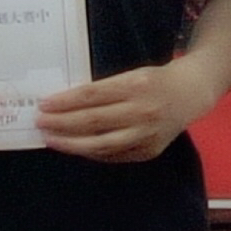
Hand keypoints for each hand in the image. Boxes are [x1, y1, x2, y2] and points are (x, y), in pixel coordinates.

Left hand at [37, 58, 217, 162]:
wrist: (190, 94)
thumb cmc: (154, 81)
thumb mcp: (131, 76)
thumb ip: (104, 91)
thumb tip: (65, 105)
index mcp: (136, 86)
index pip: (92, 96)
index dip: (65, 102)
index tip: (44, 105)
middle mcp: (142, 111)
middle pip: (94, 121)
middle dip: (62, 124)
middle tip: (40, 123)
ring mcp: (146, 134)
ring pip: (101, 144)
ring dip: (72, 144)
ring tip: (52, 140)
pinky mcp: (149, 151)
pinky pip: (113, 155)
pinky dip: (92, 152)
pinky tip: (76, 148)